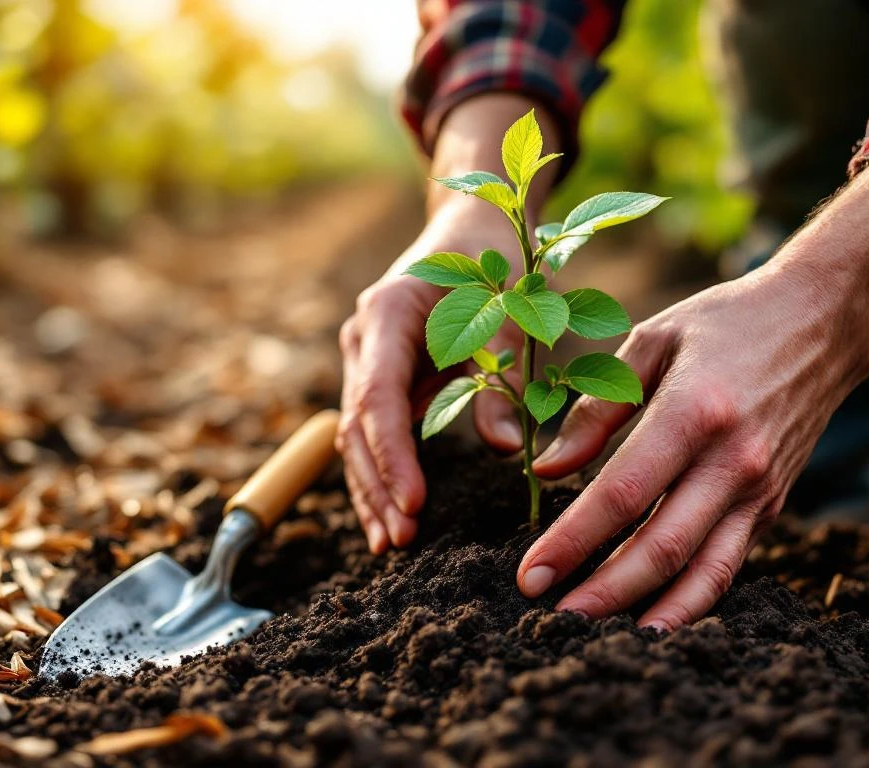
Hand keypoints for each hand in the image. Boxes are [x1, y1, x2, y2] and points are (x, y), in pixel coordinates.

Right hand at [337, 94, 561, 553]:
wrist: (472, 225)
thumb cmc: (498, 261)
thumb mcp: (513, 313)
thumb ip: (504, 377)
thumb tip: (507, 450)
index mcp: (387, 314)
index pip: (378, 397)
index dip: (393, 454)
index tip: (414, 503)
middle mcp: (363, 338)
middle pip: (357, 424)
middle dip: (378, 484)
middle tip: (402, 540)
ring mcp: (363, 357)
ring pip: (354, 434)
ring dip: (371, 488)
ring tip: (390, 542)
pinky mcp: (378, 374)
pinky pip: (370, 431)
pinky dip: (378, 472)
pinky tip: (387, 515)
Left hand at [517, 164, 868, 628]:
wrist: (820, 322)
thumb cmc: (723, 324)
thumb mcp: (652, 342)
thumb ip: (597, 410)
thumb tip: (547, 470)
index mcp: (694, 412)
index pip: (622, 495)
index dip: (572, 541)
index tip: (530, 574)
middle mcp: (732, 461)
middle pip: (660, 546)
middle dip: (601, 591)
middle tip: (550, 616)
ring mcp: (758, 488)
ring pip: (700, 570)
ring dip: (646, 609)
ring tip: (595, 634)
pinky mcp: (772, 504)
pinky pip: (728, 563)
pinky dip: (691, 598)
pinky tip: (652, 618)